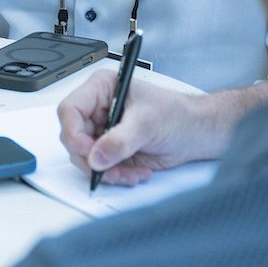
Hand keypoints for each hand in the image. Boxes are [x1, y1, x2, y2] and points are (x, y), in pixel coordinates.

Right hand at [56, 71, 231, 185]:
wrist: (197, 134)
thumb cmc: (178, 115)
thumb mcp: (148, 122)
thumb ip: (120, 140)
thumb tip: (96, 156)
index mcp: (101, 89)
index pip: (70, 110)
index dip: (73, 132)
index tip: (87, 150)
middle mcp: (97, 110)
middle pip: (73, 138)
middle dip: (92, 158)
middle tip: (109, 168)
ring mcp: (103, 132)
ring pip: (85, 158)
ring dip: (105, 171)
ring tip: (129, 173)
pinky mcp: (111, 151)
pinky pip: (100, 169)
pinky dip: (115, 176)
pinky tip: (135, 173)